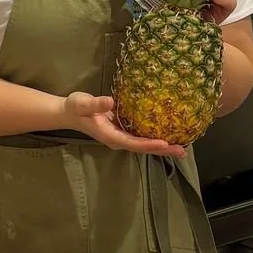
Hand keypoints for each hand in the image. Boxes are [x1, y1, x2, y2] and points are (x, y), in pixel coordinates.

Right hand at [62, 92, 188, 156]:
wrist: (69, 113)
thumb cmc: (75, 108)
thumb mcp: (82, 103)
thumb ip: (95, 104)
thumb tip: (111, 101)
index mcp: (110, 136)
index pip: (132, 142)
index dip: (148, 143)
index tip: (164, 143)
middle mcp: (118, 140)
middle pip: (143, 148)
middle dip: (162, 150)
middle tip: (182, 151)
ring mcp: (122, 137)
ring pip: (144, 145)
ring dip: (163, 147)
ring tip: (182, 148)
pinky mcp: (124, 132)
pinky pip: (142, 138)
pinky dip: (156, 139)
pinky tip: (169, 136)